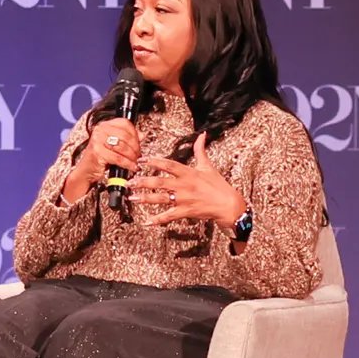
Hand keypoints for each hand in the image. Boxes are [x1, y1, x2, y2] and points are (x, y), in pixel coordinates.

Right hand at [66, 117, 140, 195]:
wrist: (86, 170)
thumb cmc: (100, 157)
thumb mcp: (114, 145)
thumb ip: (127, 138)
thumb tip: (142, 135)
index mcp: (104, 125)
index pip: (125, 124)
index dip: (135, 134)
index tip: (138, 143)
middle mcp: (99, 130)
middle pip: (125, 136)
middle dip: (135, 147)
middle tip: (138, 155)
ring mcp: (97, 140)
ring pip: (123, 147)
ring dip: (132, 156)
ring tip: (135, 161)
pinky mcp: (97, 152)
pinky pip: (118, 158)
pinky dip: (127, 164)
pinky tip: (131, 167)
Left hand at [127, 132, 246, 227]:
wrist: (229, 205)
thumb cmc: (218, 185)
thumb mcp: (208, 166)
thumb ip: (200, 151)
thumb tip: (201, 135)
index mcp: (189, 173)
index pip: (168, 165)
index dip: (154, 161)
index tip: (141, 160)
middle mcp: (184, 186)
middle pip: (160, 183)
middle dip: (143, 182)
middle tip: (129, 182)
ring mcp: (184, 200)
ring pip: (161, 199)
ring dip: (145, 199)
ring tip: (131, 198)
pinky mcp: (185, 212)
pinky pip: (169, 216)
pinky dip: (157, 220)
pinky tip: (146, 222)